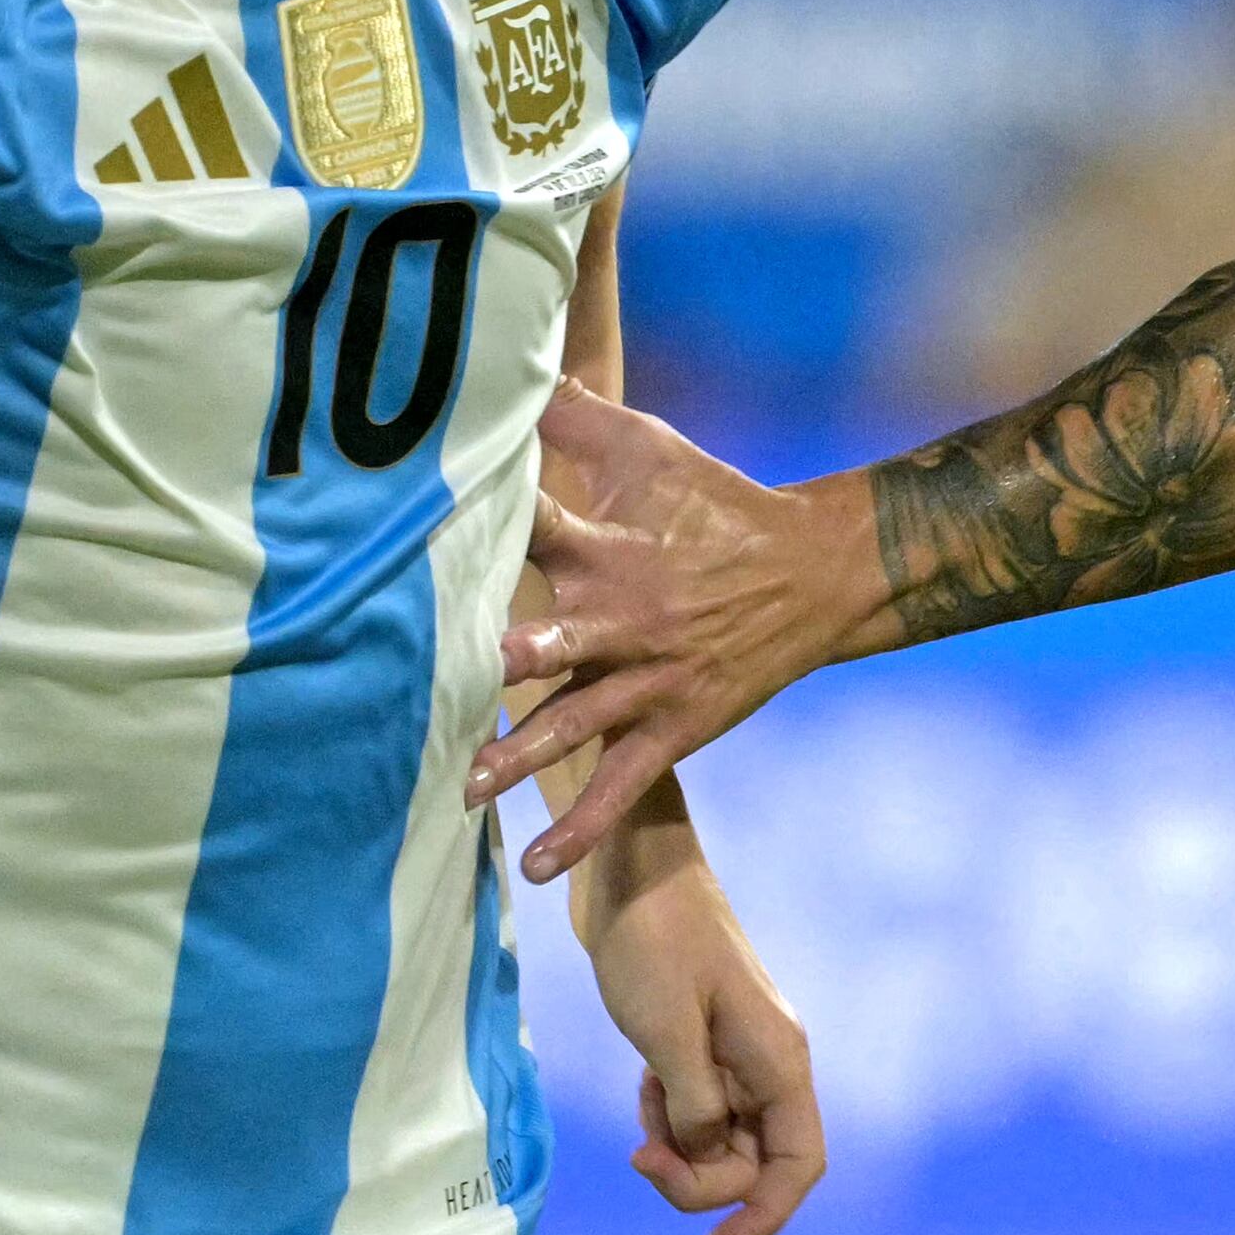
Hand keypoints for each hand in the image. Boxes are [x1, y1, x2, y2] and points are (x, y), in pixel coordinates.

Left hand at [471, 383, 863, 880]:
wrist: (814, 573)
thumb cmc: (718, 505)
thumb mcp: (653, 448)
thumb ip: (576, 416)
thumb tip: (517, 364)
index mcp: (609, 547)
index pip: (539, 533)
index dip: (491, 533)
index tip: (421, 537)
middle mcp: (625, 618)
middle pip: (557, 642)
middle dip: (512, 660)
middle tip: (452, 680)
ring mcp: (650, 682)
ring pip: (576, 725)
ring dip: (521, 757)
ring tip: (467, 787)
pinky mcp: (675, 729)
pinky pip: (622, 788)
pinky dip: (582, 832)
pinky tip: (538, 869)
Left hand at [576, 839, 825, 1234]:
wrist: (629, 869)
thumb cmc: (651, 940)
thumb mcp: (666, 1034)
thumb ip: (696, 1109)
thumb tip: (707, 1157)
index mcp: (778, 1060)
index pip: (797, 1166)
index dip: (763, 1217)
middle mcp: (769, 1063)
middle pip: (751, 1163)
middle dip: (698, 1177)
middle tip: (638, 1155)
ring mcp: (738, 1055)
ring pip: (721, 1141)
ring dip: (678, 1144)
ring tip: (642, 1097)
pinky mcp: (705, 1045)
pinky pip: (697, 1111)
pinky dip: (667, 1115)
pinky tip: (643, 1079)